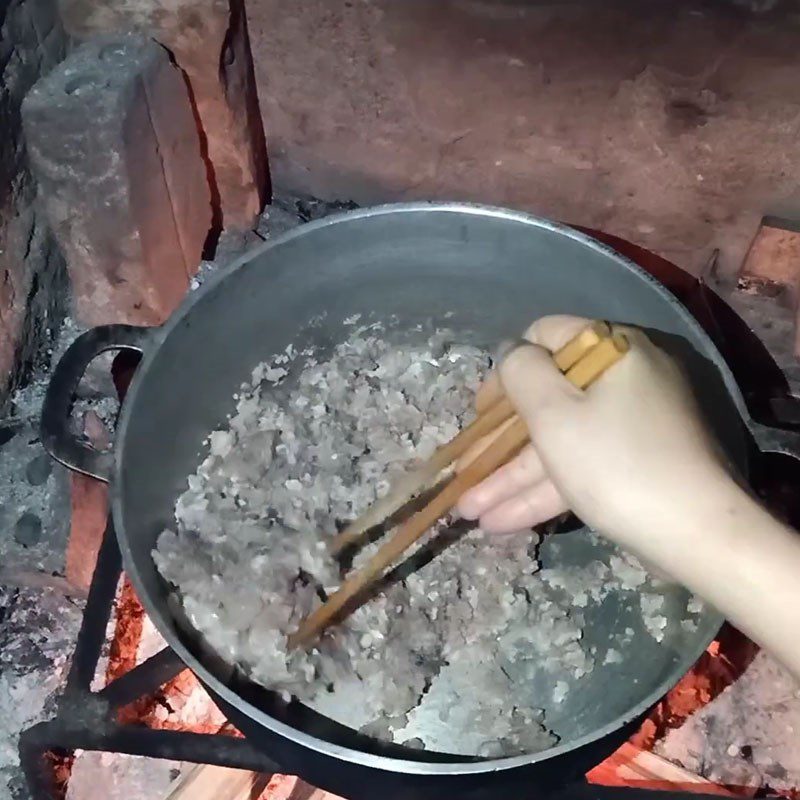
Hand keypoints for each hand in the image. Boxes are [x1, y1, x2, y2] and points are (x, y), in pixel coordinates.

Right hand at [457, 315, 731, 557]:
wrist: (696, 534)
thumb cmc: (614, 462)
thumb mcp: (554, 412)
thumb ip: (521, 371)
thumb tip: (513, 353)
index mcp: (613, 352)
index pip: (548, 337)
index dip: (506, 369)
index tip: (482, 408)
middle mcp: (625, 381)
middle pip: (548, 401)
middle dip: (499, 444)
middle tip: (463, 472)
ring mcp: (632, 427)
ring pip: (560, 443)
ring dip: (511, 477)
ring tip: (467, 510)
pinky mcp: (635, 466)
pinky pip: (581, 467)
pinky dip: (543, 492)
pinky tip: (499, 522)